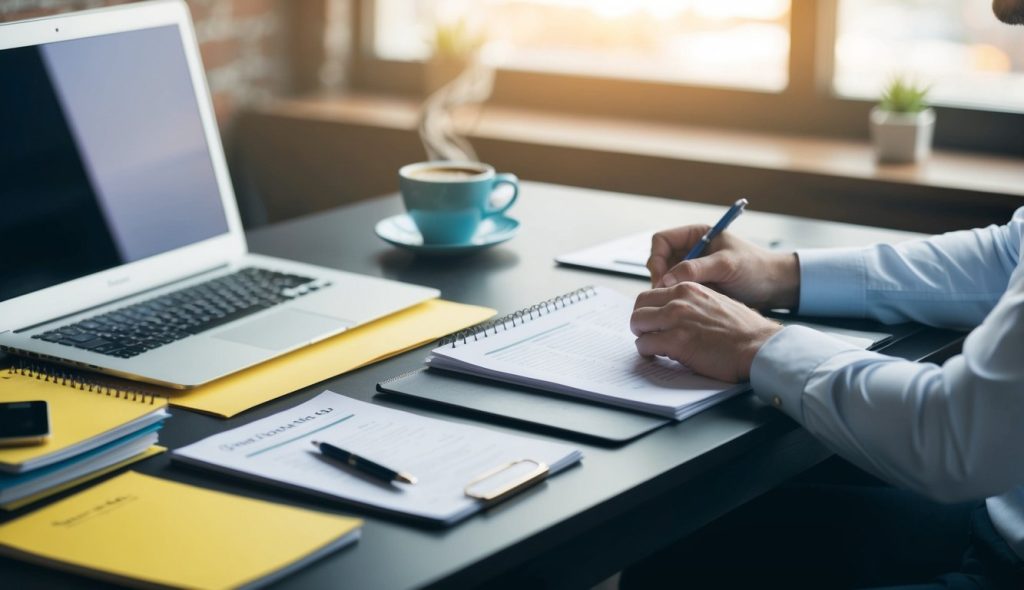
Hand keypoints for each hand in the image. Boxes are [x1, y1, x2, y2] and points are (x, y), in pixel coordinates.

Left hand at [631, 282, 782, 382]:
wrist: (759, 346)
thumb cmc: (744, 330)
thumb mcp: (716, 302)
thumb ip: (694, 303)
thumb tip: (677, 313)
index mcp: (690, 288)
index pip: (653, 293)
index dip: (651, 310)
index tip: (654, 321)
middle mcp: (680, 300)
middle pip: (639, 306)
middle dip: (641, 322)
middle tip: (648, 334)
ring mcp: (676, 319)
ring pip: (637, 323)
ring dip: (642, 336)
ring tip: (653, 346)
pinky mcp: (676, 341)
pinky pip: (645, 344)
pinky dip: (647, 352)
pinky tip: (659, 356)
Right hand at [647, 225, 799, 309]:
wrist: (776, 287)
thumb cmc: (756, 268)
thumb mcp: (726, 264)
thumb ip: (696, 269)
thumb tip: (666, 279)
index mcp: (697, 235)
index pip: (662, 240)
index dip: (657, 258)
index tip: (662, 277)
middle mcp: (691, 251)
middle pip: (660, 261)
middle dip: (659, 277)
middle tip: (664, 295)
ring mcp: (694, 270)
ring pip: (666, 279)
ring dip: (667, 290)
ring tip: (676, 303)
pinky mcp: (698, 287)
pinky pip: (678, 292)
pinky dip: (677, 299)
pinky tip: (685, 308)